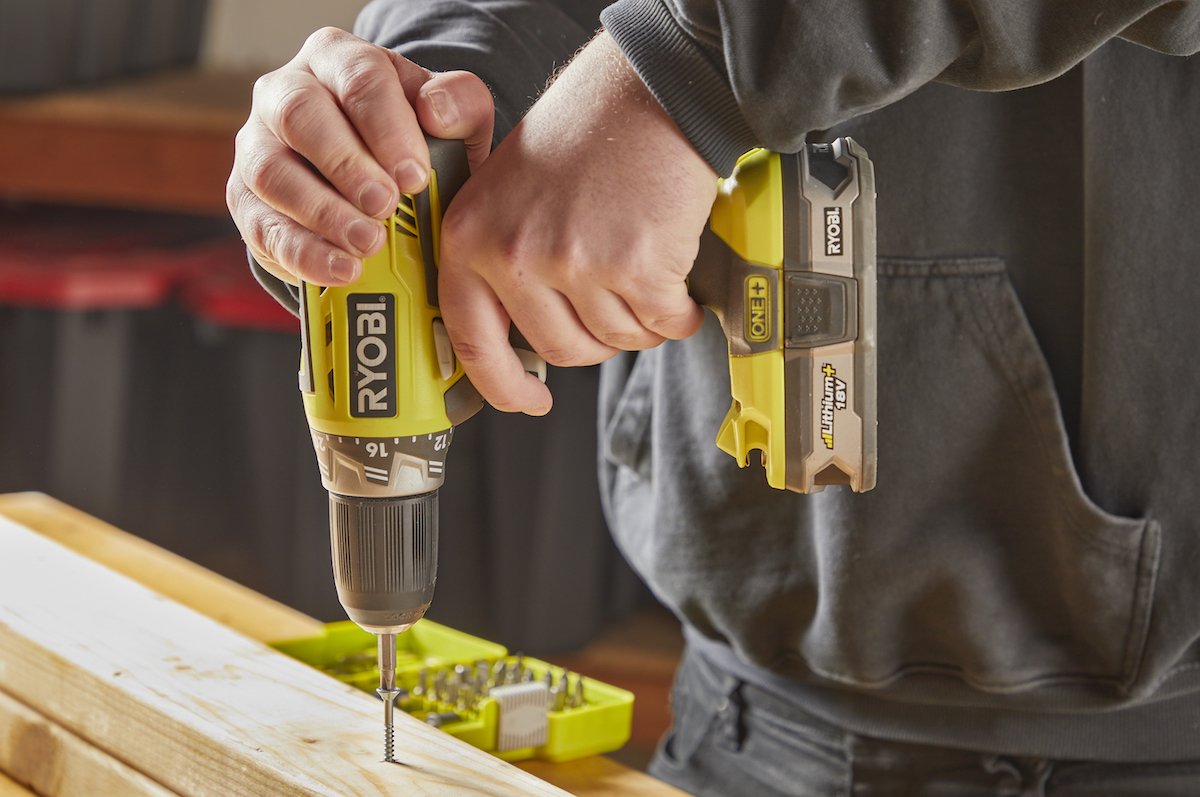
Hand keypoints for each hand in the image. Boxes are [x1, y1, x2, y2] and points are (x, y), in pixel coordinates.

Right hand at [227, 27, 494, 285]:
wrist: (383, 187)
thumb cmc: (416, 144)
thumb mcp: (453, 120)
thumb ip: (461, 103)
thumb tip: (436, 110)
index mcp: (337, 59)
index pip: (357, 77)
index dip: (387, 127)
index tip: (414, 174)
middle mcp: (286, 92)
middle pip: (299, 114)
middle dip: (345, 164)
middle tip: (386, 205)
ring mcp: (257, 146)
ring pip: (271, 173)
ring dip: (323, 213)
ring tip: (369, 243)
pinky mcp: (246, 201)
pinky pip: (263, 227)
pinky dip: (304, 254)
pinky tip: (343, 269)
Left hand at [438, 32, 717, 414]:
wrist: (646, 93)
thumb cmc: (583, 133)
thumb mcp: (507, 192)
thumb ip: (500, 261)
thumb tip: (514, 337)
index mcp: (472, 238)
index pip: (473, 341)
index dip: (504, 386)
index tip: (529, 400)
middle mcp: (516, 254)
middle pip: (560, 349)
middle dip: (596, 341)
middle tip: (615, 308)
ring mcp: (575, 263)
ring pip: (616, 339)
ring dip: (640, 323)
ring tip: (647, 277)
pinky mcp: (635, 266)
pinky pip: (663, 323)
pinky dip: (678, 313)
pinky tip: (678, 282)